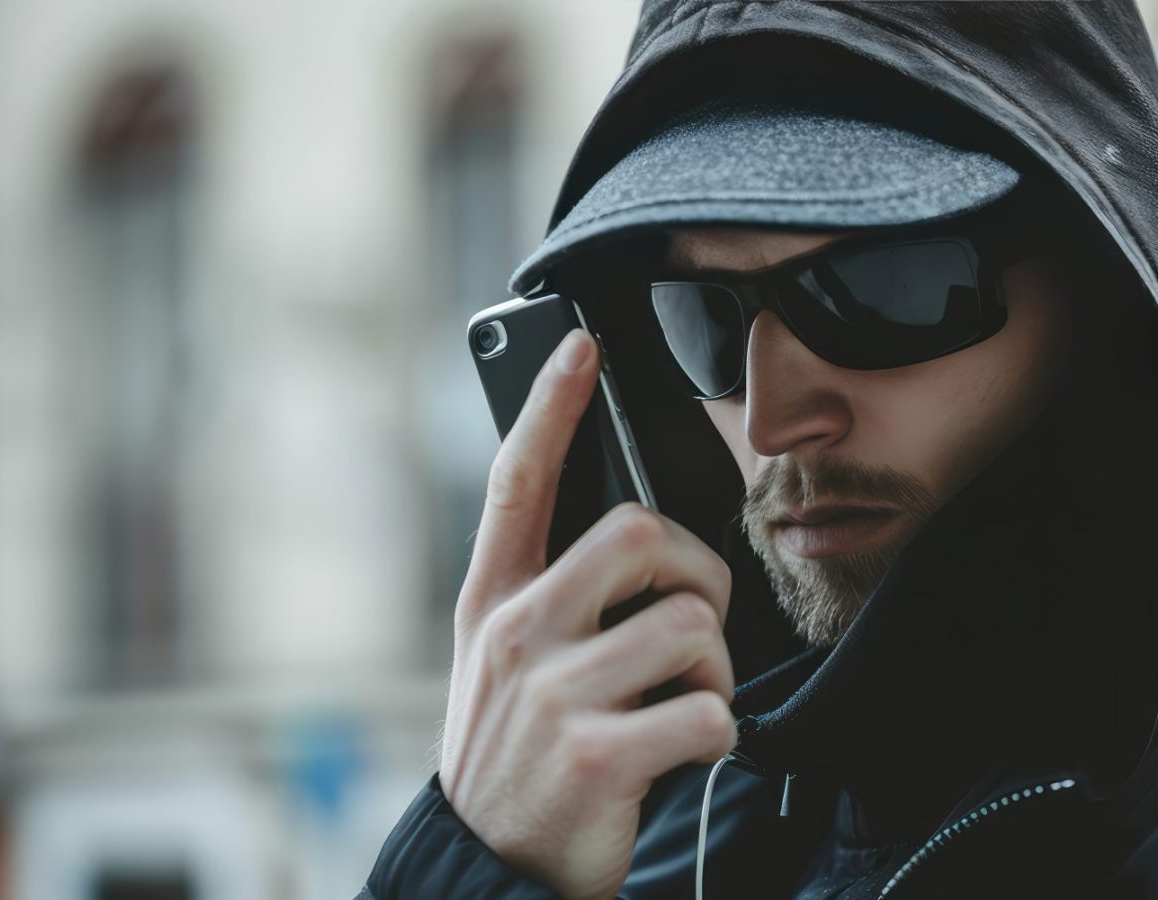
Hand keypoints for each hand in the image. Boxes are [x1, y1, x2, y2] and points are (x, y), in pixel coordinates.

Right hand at [439, 330, 736, 899]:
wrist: (487, 867)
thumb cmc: (514, 754)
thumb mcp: (502, 664)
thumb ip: (547, 597)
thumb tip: (635, 545)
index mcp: (492, 602)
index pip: (516, 482)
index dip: (550, 407)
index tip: (582, 348)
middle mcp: (517, 634)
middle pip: (637, 534)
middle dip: (696, 568)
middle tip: (695, 612)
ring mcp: (553, 695)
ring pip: (691, 626)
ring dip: (714, 669)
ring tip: (685, 700)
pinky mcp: (595, 756)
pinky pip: (708, 711)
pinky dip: (719, 730)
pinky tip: (686, 746)